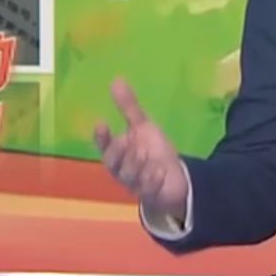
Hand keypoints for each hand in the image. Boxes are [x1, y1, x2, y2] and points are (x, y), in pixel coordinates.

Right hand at [93, 79, 188, 222]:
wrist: (173, 178)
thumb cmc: (153, 151)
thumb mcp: (142, 127)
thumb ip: (128, 107)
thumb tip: (116, 79)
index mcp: (117, 153)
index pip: (104, 146)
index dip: (101, 137)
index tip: (101, 123)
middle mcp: (122, 170)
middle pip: (113, 164)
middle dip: (118, 153)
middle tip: (127, 140)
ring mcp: (136, 184)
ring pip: (129, 178)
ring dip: (135, 165)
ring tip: (143, 152)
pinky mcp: (151, 195)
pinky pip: (148, 191)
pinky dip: (152, 182)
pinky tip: (159, 171)